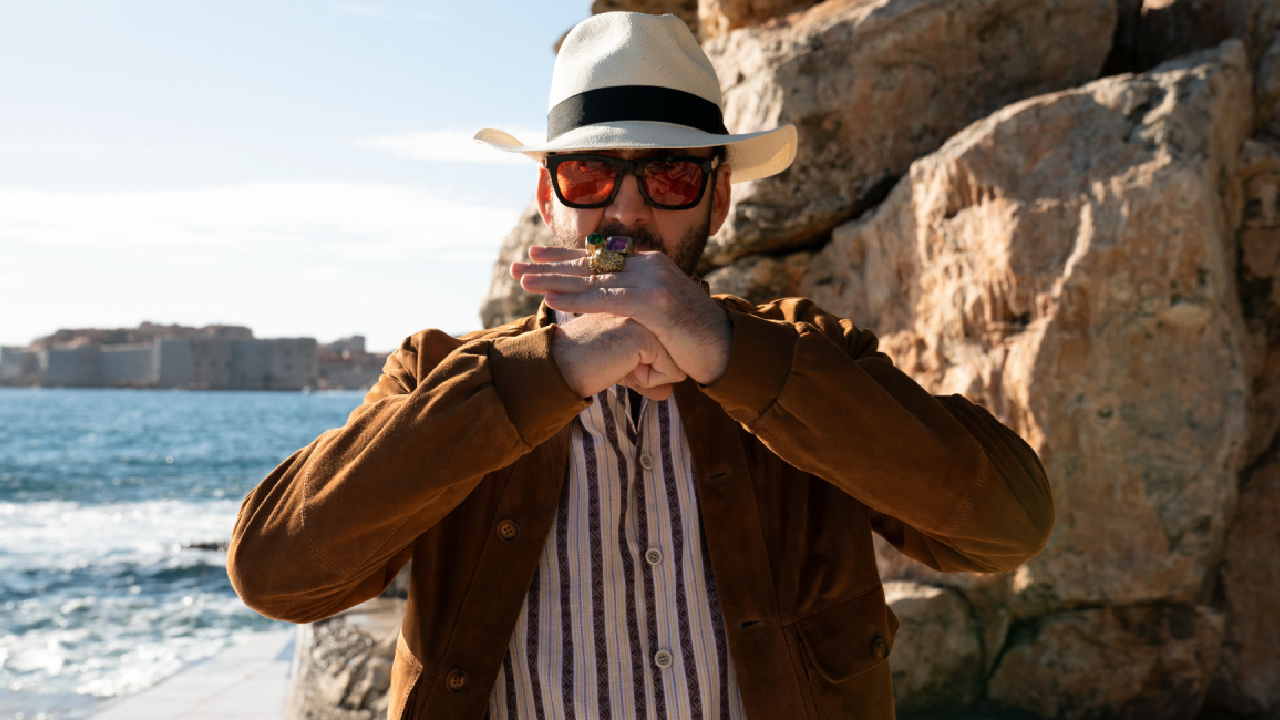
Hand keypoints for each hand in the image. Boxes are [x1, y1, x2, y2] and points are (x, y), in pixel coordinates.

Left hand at [512, 246, 731, 383]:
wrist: (726, 348)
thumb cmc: (692, 338)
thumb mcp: (660, 314)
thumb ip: (635, 306)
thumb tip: (611, 312)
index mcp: (649, 264)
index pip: (599, 257)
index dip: (564, 257)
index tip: (535, 255)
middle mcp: (648, 265)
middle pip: (590, 264)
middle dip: (549, 266)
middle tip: (517, 267)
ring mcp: (652, 281)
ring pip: (593, 280)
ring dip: (554, 281)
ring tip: (523, 281)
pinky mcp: (654, 302)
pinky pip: (608, 299)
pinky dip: (578, 300)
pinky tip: (553, 300)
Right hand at [550, 313, 686, 400]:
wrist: (561, 367)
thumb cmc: (588, 366)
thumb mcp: (624, 369)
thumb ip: (648, 377)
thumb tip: (668, 393)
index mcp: (642, 307)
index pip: (669, 345)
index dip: (646, 365)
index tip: (616, 356)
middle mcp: (647, 308)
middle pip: (676, 354)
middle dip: (650, 370)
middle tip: (615, 360)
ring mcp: (647, 319)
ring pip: (676, 362)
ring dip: (648, 375)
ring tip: (617, 362)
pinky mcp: (645, 335)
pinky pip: (671, 372)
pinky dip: (647, 380)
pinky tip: (620, 366)